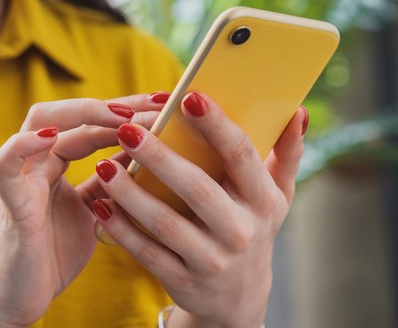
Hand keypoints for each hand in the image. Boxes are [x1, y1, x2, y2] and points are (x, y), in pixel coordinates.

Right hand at [0, 94, 166, 326]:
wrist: (20, 300)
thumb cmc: (54, 255)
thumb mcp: (94, 211)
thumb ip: (110, 181)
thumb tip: (147, 153)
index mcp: (55, 162)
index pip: (91, 123)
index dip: (127, 110)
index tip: (166, 104)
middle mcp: (37, 161)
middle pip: (68, 112)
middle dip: (113, 104)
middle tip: (156, 104)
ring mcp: (21, 177)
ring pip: (39, 123)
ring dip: (81, 114)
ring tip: (121, 115)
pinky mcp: (9, 202)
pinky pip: (6, 164)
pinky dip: (24, 145)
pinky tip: (51, 136)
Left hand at [92, 91, 306, 327]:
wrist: (239, 300)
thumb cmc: (252, 226)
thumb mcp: (276, 196)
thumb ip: (286, 153)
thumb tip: (297, 110)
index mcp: (262, 200)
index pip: (240, 156)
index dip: (217, 126)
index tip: (189, 98)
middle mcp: (240, 231)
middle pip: (197, 189)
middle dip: (160, 157)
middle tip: (127, 128)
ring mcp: (211, 260)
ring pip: (166, 223)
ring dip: (131, 194)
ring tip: (103, 165)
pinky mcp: (184, 281)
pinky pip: (148, 253)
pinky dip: (122, 230)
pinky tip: (100, 205)